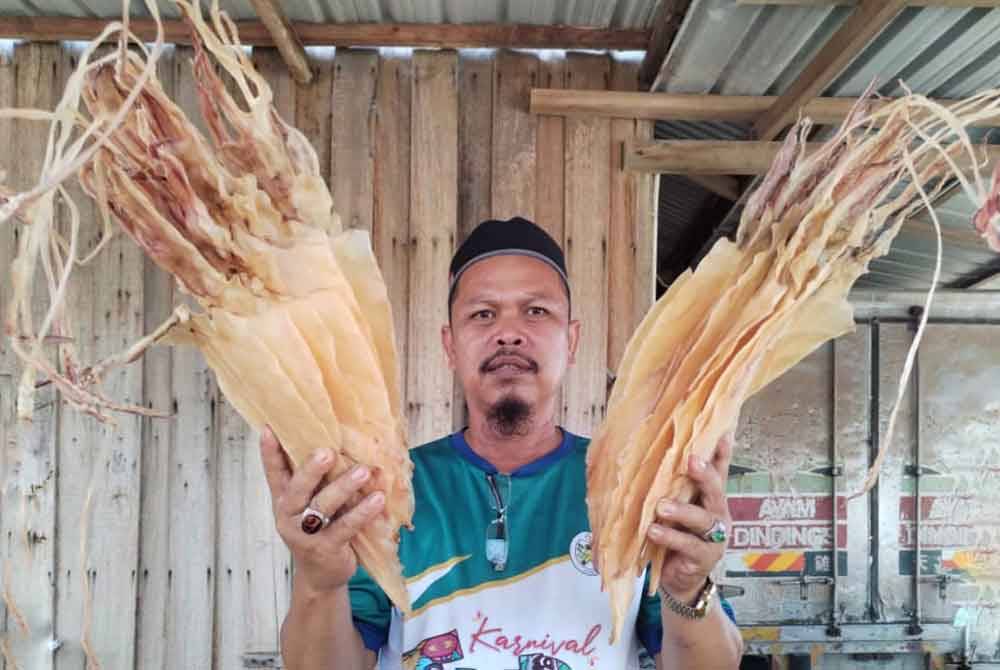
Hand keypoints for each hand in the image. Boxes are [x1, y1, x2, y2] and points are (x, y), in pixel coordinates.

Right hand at [259, 426, 384, 593]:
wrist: (322, 575)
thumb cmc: (318, 528)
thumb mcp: (310, 504)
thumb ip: (315, 480)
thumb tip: (333, 440)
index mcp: (284, 499)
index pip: (274, 472)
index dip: (269, 452)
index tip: (268, 428)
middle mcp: (289, 514)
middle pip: (296, 489)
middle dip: (311, 470)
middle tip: (328, 451)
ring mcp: (305, 534)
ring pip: (322, 506)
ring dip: (343, 487)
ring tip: (364, 471)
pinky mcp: (325, 549)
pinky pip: (345, 527)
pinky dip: (362, 512)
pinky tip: (378, 499)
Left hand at [647, 433, 733, 602]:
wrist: (680, 580)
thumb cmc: (675, 535)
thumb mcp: (674, 508)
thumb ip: (670, 486)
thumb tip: (651, 453)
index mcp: (710, 496)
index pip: (719, 468)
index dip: (722, 450)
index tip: (722, 430)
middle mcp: (717, 512)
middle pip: (716, 489)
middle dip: (705, 474)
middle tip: (690, 460)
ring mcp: (714, 536)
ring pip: (703, 519)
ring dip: (682, 511)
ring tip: (661, 507)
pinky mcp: (704, 557)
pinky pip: (688, 545)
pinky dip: (670, 536)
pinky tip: (653, 530)